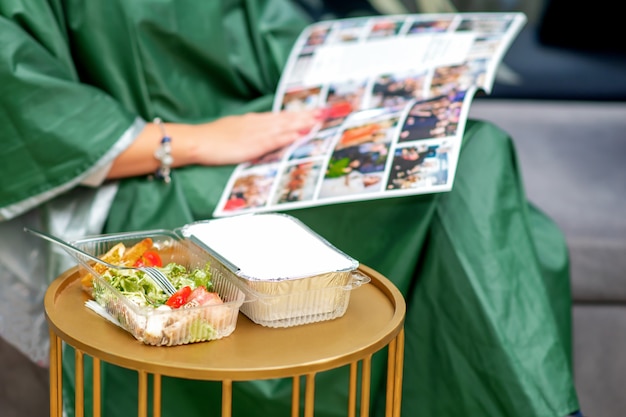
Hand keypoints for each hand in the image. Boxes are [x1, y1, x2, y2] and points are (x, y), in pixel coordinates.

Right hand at [189, 109, 321, 164]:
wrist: (197, 141)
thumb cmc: (212, 138)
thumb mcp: (234, 129)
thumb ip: (251, 130)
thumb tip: (264, 131)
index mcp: (253, 121)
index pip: (280, 117)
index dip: (298, 115)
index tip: (314, 112)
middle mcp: (257, 124)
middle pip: (286, 119)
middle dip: (305, 116)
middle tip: (324, 113)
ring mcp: (255, 134)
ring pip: (283, 127)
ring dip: (300, 124)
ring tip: (317, 121)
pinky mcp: (251, 146)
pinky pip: (272, 140)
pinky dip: (286, 136)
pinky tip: (297, 135)